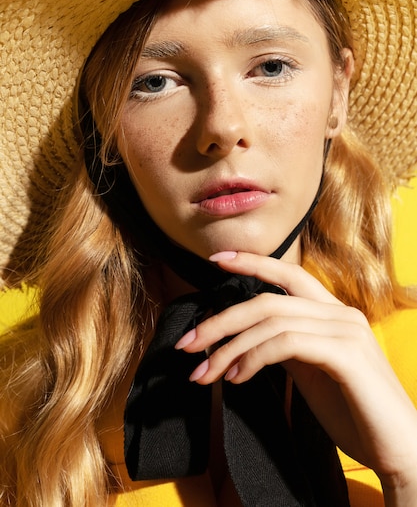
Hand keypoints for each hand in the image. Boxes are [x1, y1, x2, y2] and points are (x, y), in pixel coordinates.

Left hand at [175, 251, 416, 501]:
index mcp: (333, 313)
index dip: (252, 262)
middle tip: (186, 343)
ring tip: (206, 373)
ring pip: (272, 321)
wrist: (400, 449)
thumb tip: (248, 336)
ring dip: (229, 347)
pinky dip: (254, 357)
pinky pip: (287, 343)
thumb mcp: (312, 371)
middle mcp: (341, 314)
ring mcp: (346, 331)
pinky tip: (237, 378)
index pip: (289, 274)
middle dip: (221, 319)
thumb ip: (287, 345)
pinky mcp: (346, 355)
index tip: (216, 259)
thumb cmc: (355, 411)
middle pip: (268, 300)